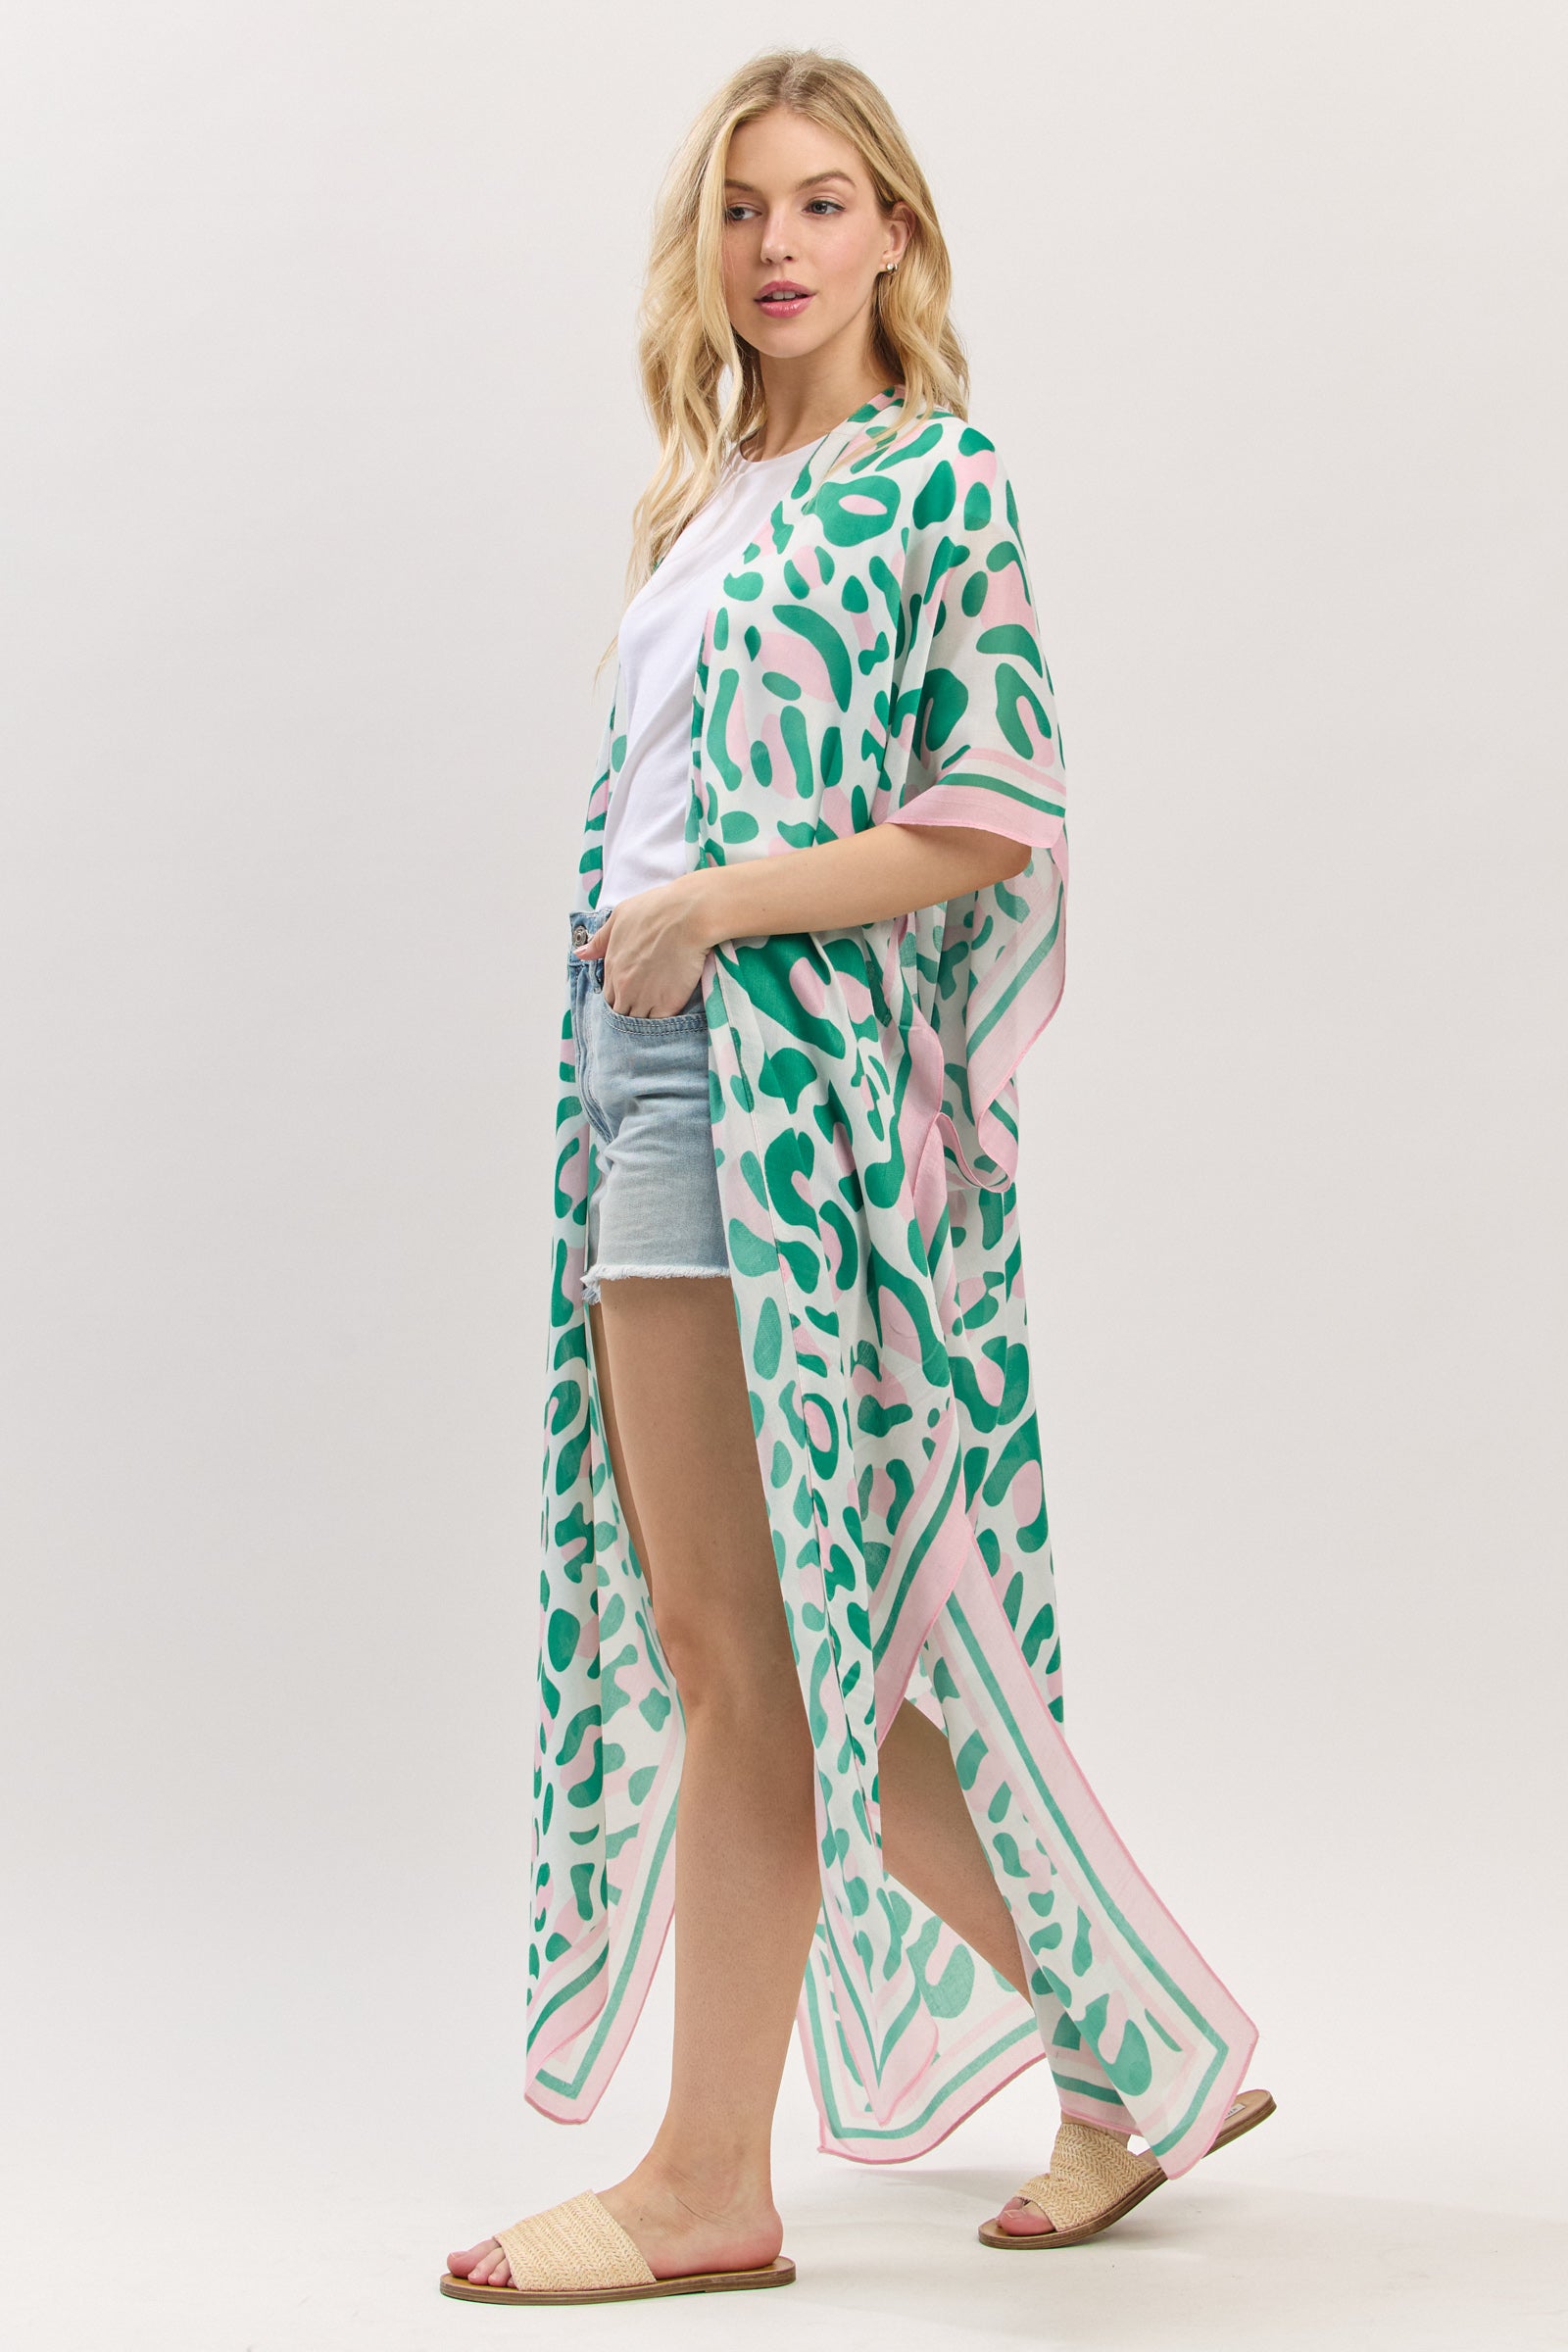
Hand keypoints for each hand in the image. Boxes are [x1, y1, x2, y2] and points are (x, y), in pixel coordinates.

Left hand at [571, 878, 711, 1016]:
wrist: (688, 916)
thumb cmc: (656, 909)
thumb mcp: (620, 916)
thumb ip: (600, 940)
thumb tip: (580, 954)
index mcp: (612, 966)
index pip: (607, 995)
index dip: (618, 996)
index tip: (629, 993)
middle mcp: (624, 986)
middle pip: (620, 1012)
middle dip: (628, 1010)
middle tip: (642, 1005)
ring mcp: (645, 998)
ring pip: (638, 1021)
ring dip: (644, 1018)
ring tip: (655, 1012)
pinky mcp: (667, 1005)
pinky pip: (659, 1023)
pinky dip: (661, 1023)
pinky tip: (668, 1016)